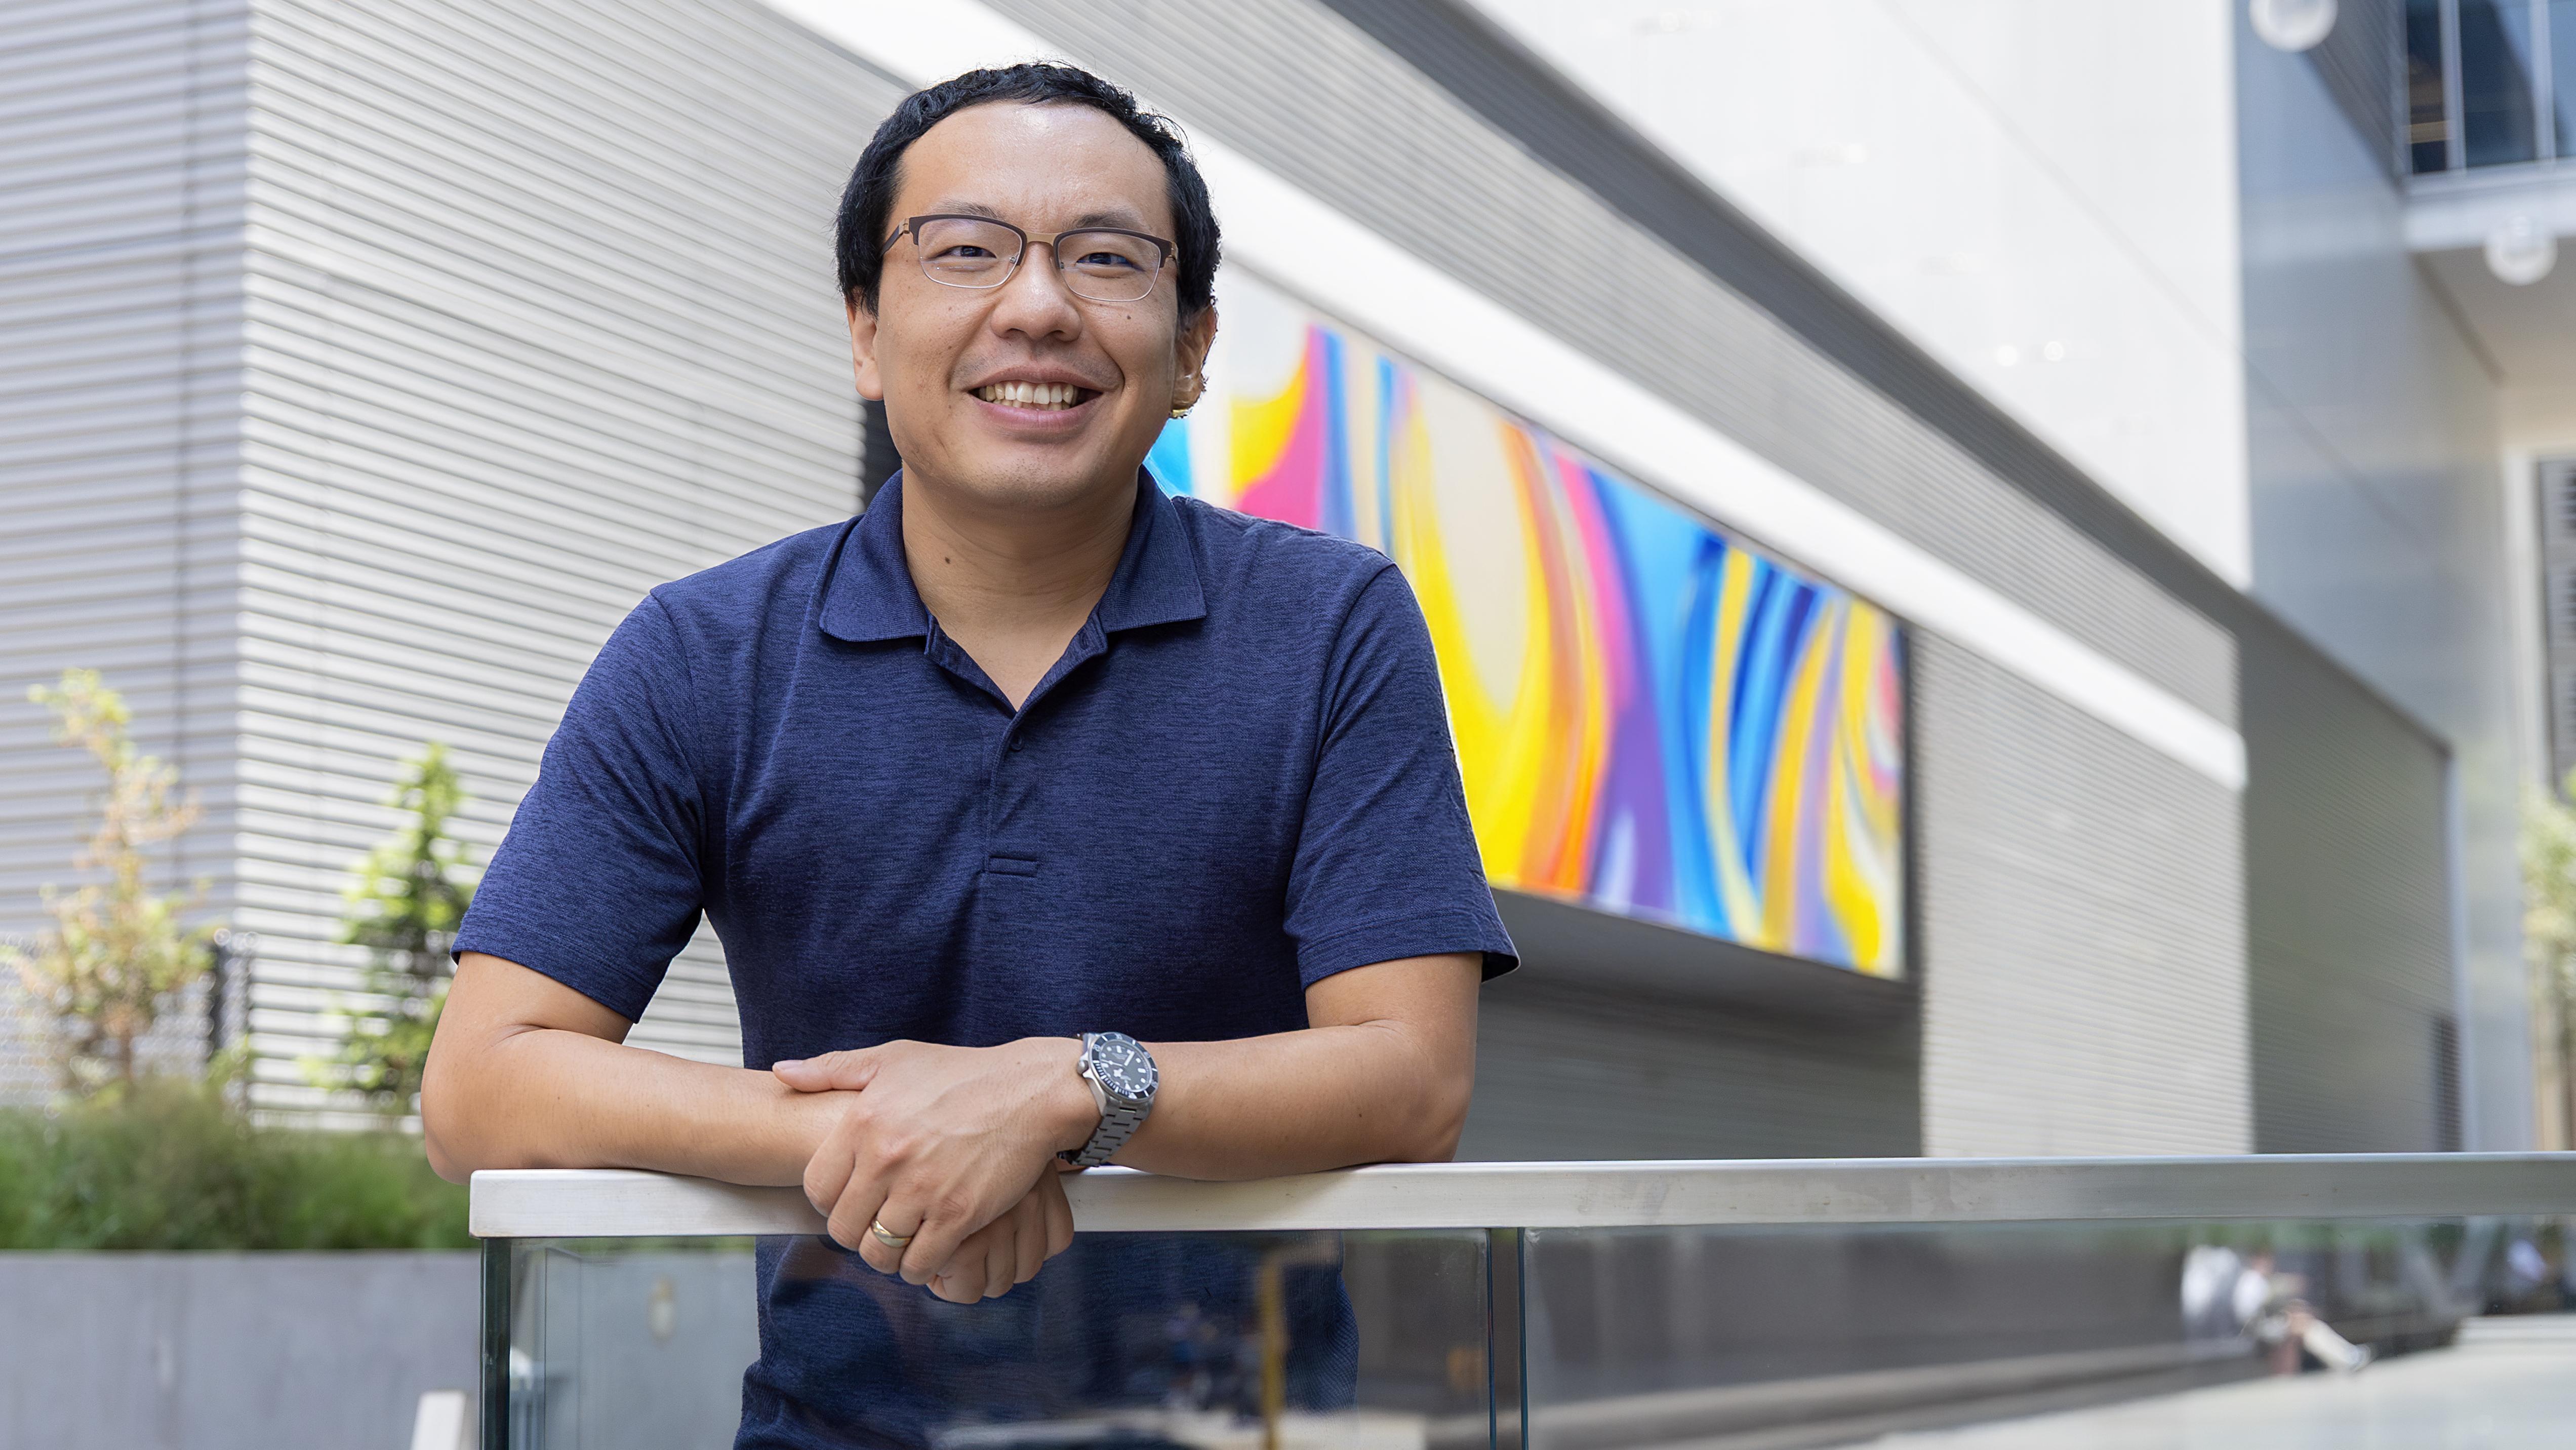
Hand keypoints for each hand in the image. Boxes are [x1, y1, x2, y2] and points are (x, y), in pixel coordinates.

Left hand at [775, 1038, 1095, 1287]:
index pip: (817, 1187)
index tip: (850, 1199)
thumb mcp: (894, 1058)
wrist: (1030, 1091)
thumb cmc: (963, 1074)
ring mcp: (923, 1189)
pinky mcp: (960, 1214)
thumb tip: (783, 1073)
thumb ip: (833, 1068)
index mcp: (864, 1121)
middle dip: (857, 1233)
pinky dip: (921, 1268)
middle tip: (877, 1226)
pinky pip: (921, 1263)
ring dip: (888, 1256)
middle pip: (844, 1227)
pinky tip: (931, 1254)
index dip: (830, 1201)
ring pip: (880, 1252)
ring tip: (902, 1244)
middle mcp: (888, 1158)